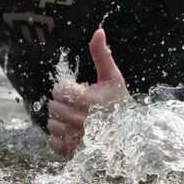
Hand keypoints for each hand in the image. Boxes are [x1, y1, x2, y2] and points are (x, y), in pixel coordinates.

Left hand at [47, 28, 130, 157]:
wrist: (131, 132)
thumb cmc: (119, 101)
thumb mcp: (112, 76)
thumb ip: (102, 54)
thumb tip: (99, 31)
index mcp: (90, 101)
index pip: (59, 90)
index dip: (66, 88)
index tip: (77, 90)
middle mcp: (83, 121)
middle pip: (53, 107)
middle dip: (62, 103)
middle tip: (76, 103)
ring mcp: (79, 138)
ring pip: (51, 125)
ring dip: (60, 120)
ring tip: (75, 117)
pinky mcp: (75, 152)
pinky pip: (53, 143)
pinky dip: (58, 137)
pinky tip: (71, 131)